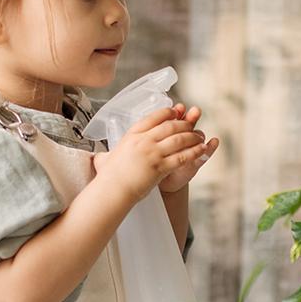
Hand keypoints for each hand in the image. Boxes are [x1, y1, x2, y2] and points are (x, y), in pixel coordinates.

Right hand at [91, 105, 208, 204]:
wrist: (113, 190)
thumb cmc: (109, 177)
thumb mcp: (106, 159)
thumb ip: (106, 156)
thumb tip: (99, 158)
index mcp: (132, 135)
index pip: (153, 117)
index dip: (167, 113)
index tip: (175, 111)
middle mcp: (144, 141)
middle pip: (170, 126)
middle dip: (184, 124)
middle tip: (191, 125)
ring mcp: (153, 153)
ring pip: (179, 139)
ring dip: (192, 137)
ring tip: (199, 137)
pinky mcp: (160, 167)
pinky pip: (182, 156)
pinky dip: (194, 152)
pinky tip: (201, 150)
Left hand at [158, 103, 217, 193]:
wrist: (158, 181)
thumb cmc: (153, 161)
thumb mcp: (151, 145)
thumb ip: (154, 131)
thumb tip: (152, 120)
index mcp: (171, 132)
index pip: (176, 117)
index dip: (179, 112)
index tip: (179, 107)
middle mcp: (182, 138)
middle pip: (189, 124)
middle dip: (191, 117)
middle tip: (194, 112)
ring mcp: (190, 148)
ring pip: (198, 136)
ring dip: (199, 132)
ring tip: (199, 130)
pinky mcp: (196, 161)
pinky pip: (205, 153)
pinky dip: (210, 147)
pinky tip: (214, 142)